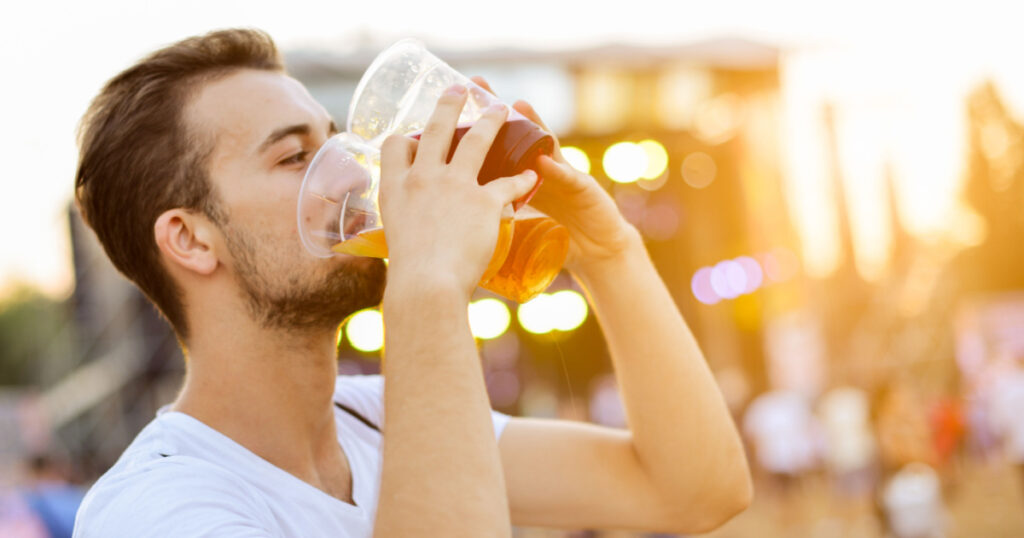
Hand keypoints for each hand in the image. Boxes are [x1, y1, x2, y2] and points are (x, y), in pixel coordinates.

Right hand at [379, 84, 539, 299]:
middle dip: (449, 104)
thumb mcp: (396, 241)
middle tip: (459, 89)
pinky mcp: (483, 201)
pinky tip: (532, 175)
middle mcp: (423, 178)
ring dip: (491, 121)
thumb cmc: (409, 274)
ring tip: (502, 109)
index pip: (394, 147)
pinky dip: (523, 179)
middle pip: (436, 130)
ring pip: (476, 141)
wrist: (427, 285)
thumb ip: (408, 228)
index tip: (411, 135)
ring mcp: (454, 186)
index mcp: (395, 188)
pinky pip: (509, 182)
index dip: (404, 138)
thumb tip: (415, 239)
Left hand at [471, 77, 641, 276]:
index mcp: (522, 176)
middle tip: (478, 83)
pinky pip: (567, 178)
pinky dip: (555, 170)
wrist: (597, 250)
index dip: (474, 125)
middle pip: (518, 133)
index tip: (449, 103)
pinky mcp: (583, 190)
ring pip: (546, 145)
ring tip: (518, 106)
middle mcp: (542, 168)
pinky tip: (543, 161)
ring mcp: (564, 175)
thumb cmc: (557, 234)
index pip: (496, 145)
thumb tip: (456, 214)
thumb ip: (498, 208)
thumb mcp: (524, 219)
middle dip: (498, 109)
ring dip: (533, 124)